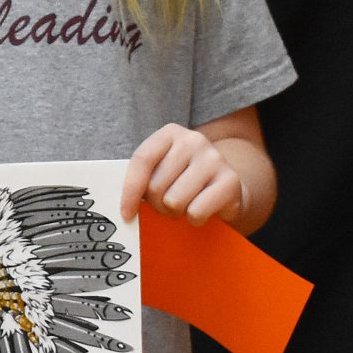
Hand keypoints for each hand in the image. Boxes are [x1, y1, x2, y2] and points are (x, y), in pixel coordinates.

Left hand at [120, 122, 246, 223]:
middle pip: (155, 186)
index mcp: (169, 134)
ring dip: (175, 212)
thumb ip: (141, 179)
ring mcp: (214, 159)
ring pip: (174, 201)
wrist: (226, 187)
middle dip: (157, 204)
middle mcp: (193, 140)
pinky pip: (196, 212)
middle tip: (168, 203)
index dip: (130, 191)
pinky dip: (194, 219)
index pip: (142, 160)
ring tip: (185, 204)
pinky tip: (201, 209)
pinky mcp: (230, 181)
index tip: (126, 214)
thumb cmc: (183, 181)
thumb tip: (122, 207)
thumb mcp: (160, 171)